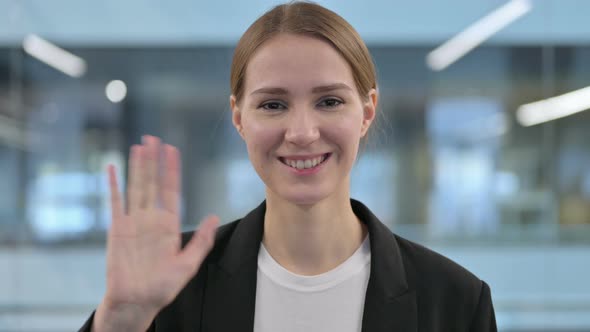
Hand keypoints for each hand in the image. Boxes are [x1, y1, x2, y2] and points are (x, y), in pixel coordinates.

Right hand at [93, 135, 217, 331]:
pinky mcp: (117, 229)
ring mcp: (133, 222)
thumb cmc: (163, 287)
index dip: (172, 170)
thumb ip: (201, 240)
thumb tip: (214, 217)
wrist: (137, 302)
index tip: (173, 151)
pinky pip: (115, 202)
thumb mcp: (188, 264)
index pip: (171, 190)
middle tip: (154, 138)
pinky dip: (113, 184)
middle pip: (153, 183)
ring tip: (139, 146)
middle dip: (154, 161)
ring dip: (137, 166)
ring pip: (136, 187)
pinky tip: (112, 167)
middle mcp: (151, 219)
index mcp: (168, 225)